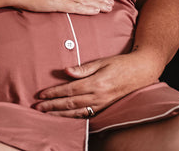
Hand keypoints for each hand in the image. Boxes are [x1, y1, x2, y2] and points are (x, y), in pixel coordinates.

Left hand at [34, 50, 160, 117]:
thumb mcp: (102, 62)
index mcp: (96, 83)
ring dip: (59, 114)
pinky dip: (73, 117)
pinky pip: (86, 115)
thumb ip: (83, 68)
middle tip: (37, 107)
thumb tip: (65, 71)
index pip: (69, 90)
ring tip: (46, 114)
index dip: (54, 93)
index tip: (41, 94)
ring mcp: (101, 104)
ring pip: (76, 112)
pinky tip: (64, 117)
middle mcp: (98, 96)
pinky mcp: (104, 107)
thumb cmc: (120, 63)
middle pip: (70, 103)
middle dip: (52, 106)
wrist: (140, 72)